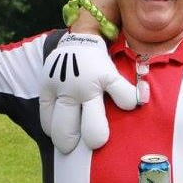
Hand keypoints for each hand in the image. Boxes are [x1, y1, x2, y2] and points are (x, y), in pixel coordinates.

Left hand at [39, 33, 139, 154]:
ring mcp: (88, 82)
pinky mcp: (108, 75)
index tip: (67, 142)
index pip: (50, 124)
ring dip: (95, 134)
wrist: (83, 37)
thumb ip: (52, 103)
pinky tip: (133, 106)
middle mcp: (68, 88)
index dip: (58, 137)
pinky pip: (123, 97)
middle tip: (80, 145)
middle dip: (69, 142)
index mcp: (50, 90)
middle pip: (66, 127)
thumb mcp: (51, 81)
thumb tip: (53, 135)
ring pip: (93, 119)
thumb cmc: (68, 68)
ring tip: (98, 141)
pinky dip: (129, 104)